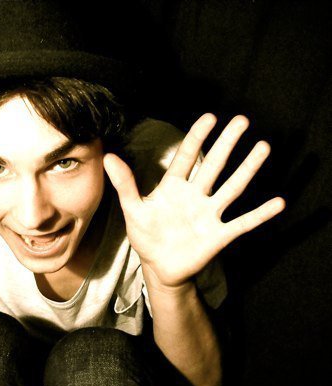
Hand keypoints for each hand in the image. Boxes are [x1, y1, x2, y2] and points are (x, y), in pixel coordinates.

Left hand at [104, 113, 284, 289]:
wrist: (159, 267)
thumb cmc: (146, 236)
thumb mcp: (133, 210)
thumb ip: (125, 184)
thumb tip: (108, 156)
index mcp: (173, 188)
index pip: (186, 157)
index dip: (197, 138)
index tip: (210, 117)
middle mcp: (195, 196)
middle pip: (214, 166)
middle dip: (227, 144)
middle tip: (242, 121)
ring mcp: (209, 214)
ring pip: (232, 188)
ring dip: (247, 169)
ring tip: (263, 147)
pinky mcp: (219, 235)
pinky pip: (242, 223)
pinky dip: (259, 214)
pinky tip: (278, 202)